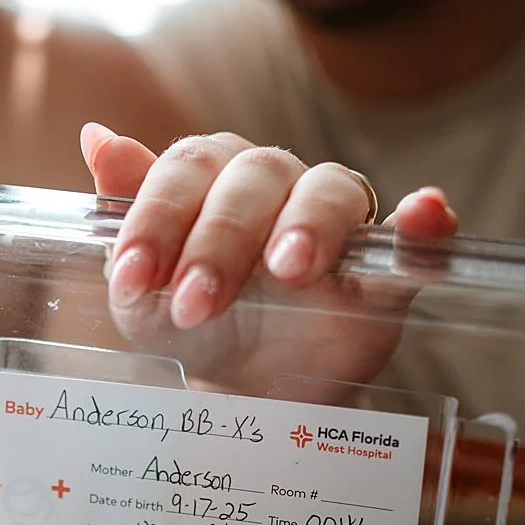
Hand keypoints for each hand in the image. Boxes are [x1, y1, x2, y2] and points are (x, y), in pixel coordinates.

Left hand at [81, 125, 454, 389]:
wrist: (239, 387)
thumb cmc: (188, 319)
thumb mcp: (140, 281)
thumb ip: (124, 211)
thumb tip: (98, 136)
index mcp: (211, 177)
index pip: (184, 170)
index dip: (156, 219)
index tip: (132, 278)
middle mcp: (275, 184)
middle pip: (253, 178)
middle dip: (218, 241)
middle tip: (194, 302)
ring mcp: (334, 223)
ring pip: (330, 192)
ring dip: (308, 224)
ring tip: (287, 269)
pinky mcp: (384, 269)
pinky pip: (411, 237)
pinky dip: (423, 222)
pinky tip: (426, 212)